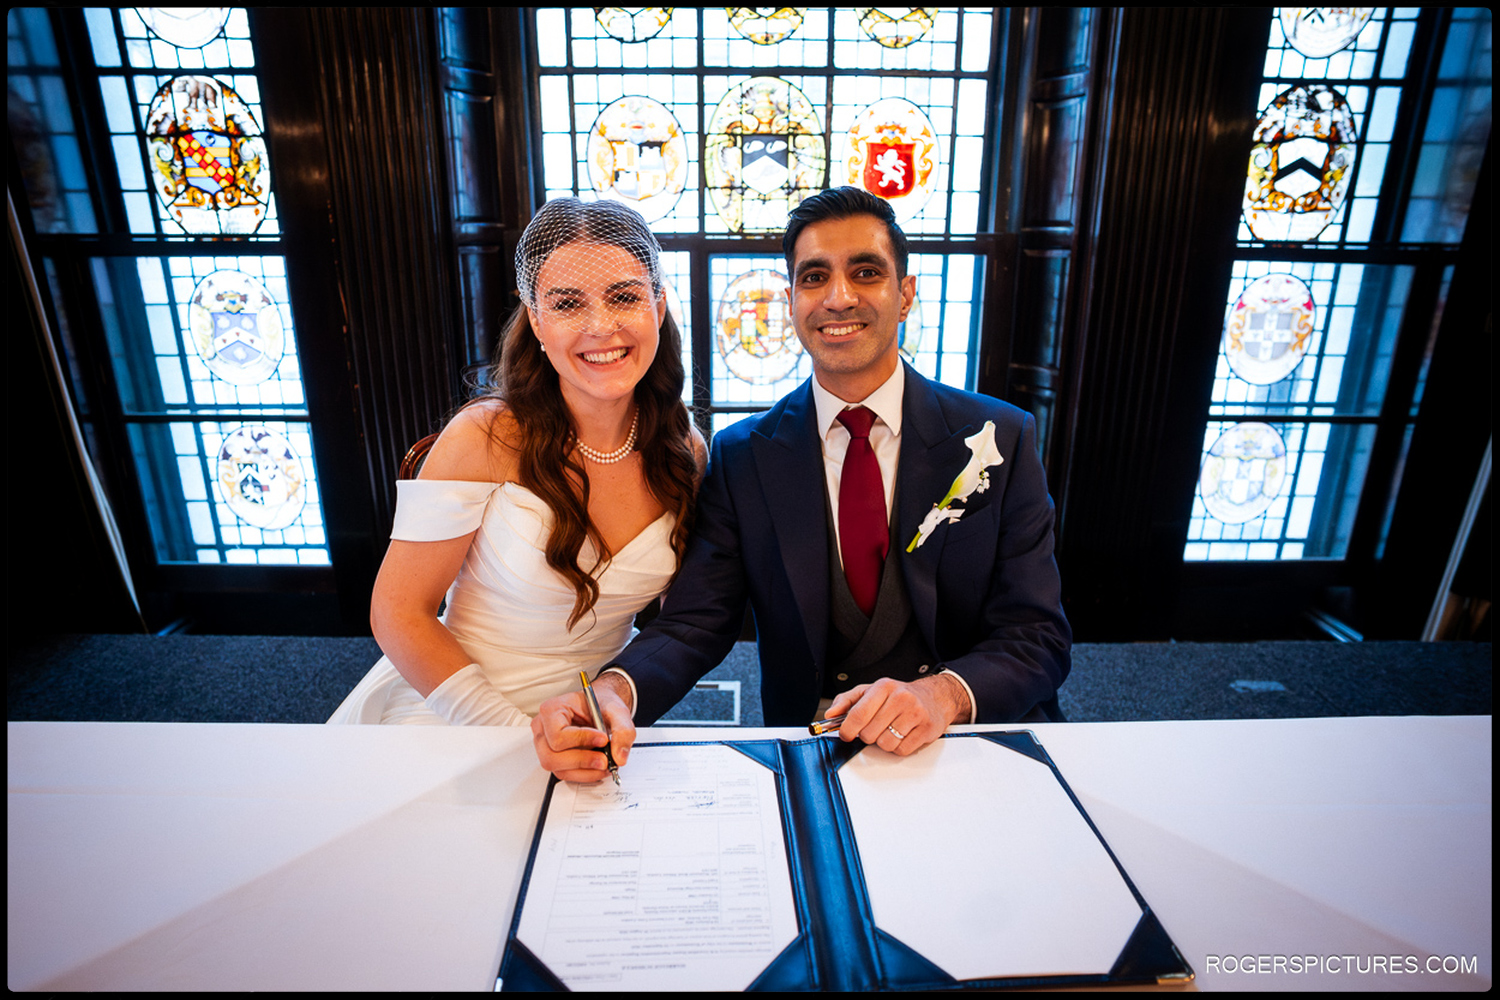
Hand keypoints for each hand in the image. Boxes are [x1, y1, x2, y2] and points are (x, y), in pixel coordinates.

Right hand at [531, 676, 635, 781]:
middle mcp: (543, 729)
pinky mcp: (555, 759)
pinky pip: (566, 774)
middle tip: (605, 759)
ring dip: (586, 771)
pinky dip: (585, 774)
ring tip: (605, 763)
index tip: (603, 739)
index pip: (558, 735)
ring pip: (559, 770)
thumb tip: (619, 757)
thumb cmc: (601, 704)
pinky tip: (598, 766)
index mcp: (552, 710)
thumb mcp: (617, 710)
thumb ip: (623, 730)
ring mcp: (546, 747)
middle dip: (582, 761)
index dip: (582, 740)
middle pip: (552, 757)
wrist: (601, 709)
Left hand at [825, 673, 969, 755]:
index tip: (845, 735)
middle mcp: (900, 698)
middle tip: (875, 728)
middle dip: (868, 735)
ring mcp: (915, 714)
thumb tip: (830, 715)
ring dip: (884, 743)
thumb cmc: (899, 695)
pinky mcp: (926, 729)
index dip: (847, 729)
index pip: (858, 714)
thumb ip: (847, 701)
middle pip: (870, 734)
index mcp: (883, 687)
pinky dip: (899, 748)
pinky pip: (902, 750)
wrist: (935, 697)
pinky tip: (903, 735)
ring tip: (891, 730)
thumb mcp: (870, 691)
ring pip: (885, 745)